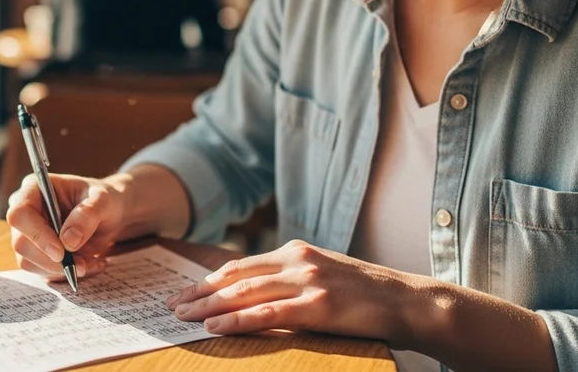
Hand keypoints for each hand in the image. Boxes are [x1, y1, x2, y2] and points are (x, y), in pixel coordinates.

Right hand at [6, 173, 126, 281]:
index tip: (61, 253)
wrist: (109, 216)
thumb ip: (87, 215)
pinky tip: (88, 264)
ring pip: (29, 262)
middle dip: (52, 260)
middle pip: (21, 244)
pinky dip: (66, 274)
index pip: (20, 215)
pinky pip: (42, 272)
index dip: (37, 235)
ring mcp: (28, 235)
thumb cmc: (104, 200)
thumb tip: (68, 241)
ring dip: (61, 270)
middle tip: (82, 265)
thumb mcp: (104, 201)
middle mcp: (25, 212)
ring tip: (92, 262)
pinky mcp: (36, 254)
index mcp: (33, 189)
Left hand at [166, 239, 413, 345]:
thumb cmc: (364, 293)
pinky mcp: (318, 306)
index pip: (241, 265)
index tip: (184, 292)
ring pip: (246, 293)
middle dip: (200, 293)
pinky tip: (216, 327)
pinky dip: (238, 320)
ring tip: (184, 317)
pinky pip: (268, 314)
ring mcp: (307, 282)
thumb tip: (252, 294)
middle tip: (172, 306)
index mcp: (296, 251)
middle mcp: (297, 261)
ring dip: (210, 307)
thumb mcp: (323, 275)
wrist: (406, 300)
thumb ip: (290, 278)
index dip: (208, 280)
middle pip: (236, 277)